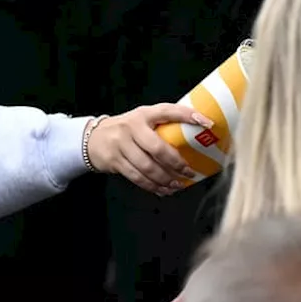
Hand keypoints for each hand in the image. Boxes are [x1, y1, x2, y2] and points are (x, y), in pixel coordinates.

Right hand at [86, 103, 209, 195]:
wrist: (93, 139)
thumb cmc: (126, 129)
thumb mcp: (141, 120)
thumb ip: (160, 125)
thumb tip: (193, 137)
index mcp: (143, 114)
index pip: (168, 111)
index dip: (187, 116)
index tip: (207, 123)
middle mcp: (132, 128)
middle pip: (158, 148)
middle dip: (176, 163)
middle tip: (189, 171)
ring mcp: (121, 145)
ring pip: (148, 168)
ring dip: (166, 179)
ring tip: (178, 185)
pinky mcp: (115, 162)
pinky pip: (138, 178)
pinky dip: (153, 187)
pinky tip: (164, 190)